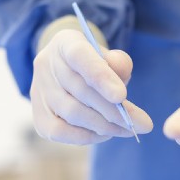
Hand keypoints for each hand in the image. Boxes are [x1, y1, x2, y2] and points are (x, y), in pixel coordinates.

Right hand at [31, 29, 152, 144]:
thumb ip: (119, 62)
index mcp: (65, 43)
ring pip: (72, 113)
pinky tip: (105, 134)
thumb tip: (122, 75)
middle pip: (80, 90)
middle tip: (142, 124)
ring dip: (104, 125)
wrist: (67, 72)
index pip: (80, 56)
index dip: (100, 77)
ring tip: (128, 129)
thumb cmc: (94, 64)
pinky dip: (86, 136)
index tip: (122, 96)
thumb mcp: (109, 56)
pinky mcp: (38, 116)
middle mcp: (46, 65)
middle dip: (114, 110)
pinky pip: (61, 132)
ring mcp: (38, 92)